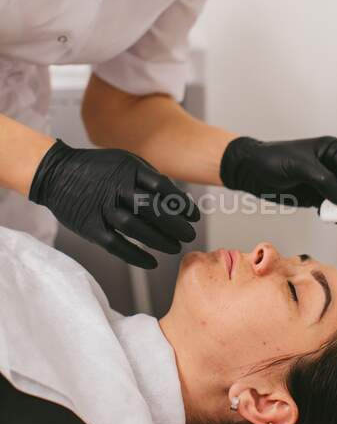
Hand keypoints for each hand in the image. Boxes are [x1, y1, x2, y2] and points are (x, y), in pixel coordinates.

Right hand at [29, 139, 199, 267]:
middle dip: (175, 224)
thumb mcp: (125, 161)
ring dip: (159, 240)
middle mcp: (117, 188)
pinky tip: (151, 262)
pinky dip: (135, 255)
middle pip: (153, 209)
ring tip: (175, 248)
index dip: (181, 204)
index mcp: (129, 170)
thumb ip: (148, 177)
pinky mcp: (90, 226)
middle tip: (189, 235)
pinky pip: (116, 244)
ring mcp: (102, 208)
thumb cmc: (97, 168)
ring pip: (136, 228)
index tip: (194, 216)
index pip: (163, 187)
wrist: (57, 173)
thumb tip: (175, 197)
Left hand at [220, 136, 336, 210]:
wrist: (251, 170)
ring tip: (336, 216)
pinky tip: (329, 217)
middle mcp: (333, 164)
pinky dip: (336, 213)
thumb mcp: (300, 166)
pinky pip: (336, 206)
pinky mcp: (318, 194)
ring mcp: (327, 180)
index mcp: (333, 149)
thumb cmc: (273, 160)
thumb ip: (324, 180)